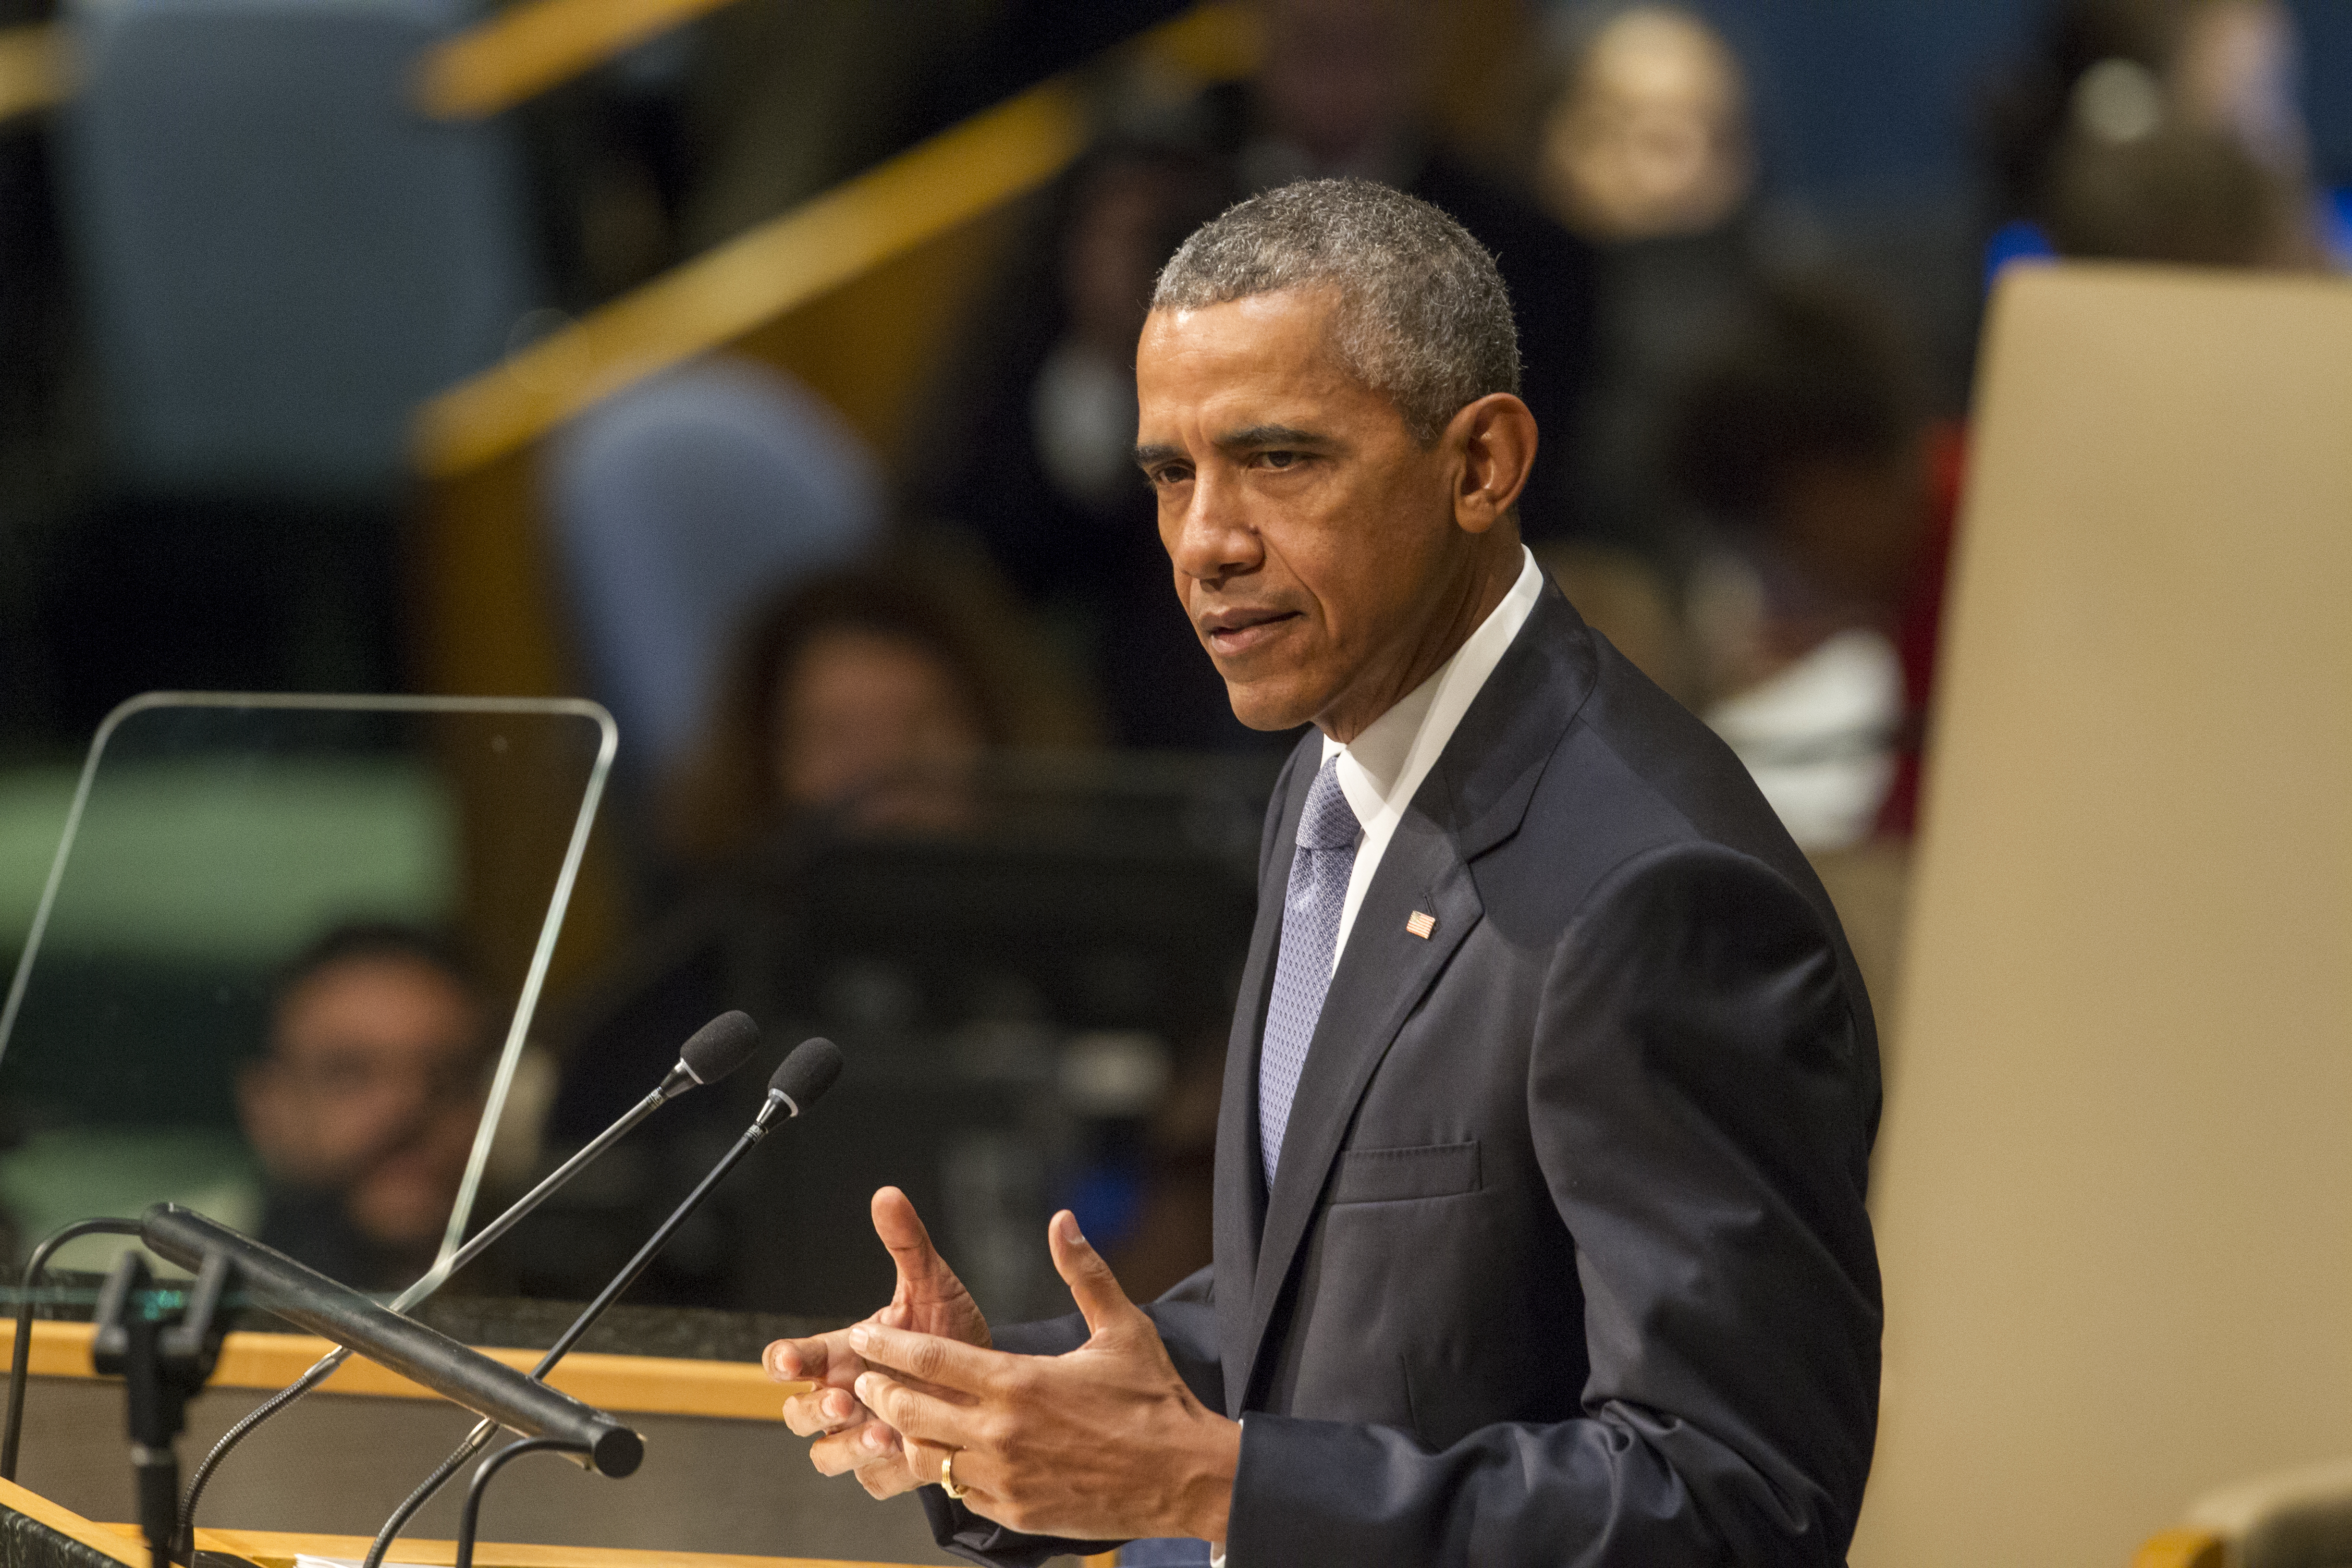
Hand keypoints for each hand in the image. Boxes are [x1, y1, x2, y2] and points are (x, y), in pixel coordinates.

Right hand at [764, 1186, 989, 1497]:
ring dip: (849, 1445)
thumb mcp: (932, 1286)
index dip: (782, 1360)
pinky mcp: (890, 1468)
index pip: (791, 1359)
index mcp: (841, 1354)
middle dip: (813, 1407)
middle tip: (843, 1399)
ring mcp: (862, 1435)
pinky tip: (911, 1455)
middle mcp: (844, 1398)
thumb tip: (888, 1195)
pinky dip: (887, 1471)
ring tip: (885, 1433)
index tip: (786, 1360)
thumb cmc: (948, 1335)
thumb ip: (907, 1245)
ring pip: (827, 1453)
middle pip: (797, 1413)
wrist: (991, 1384)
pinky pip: (873, 1481)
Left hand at [850, 1210, 1239, 1542]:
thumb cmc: (1156, 1400)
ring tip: (896, 1418)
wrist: (1185, 1477)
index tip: (863, 1335)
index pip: (930, 1358)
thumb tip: (1063, 1220)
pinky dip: (944, 1473)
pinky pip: (958, 1494)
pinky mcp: (1015, 1513)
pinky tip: (945, 1455)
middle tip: (865, 1378)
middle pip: (909, 1411)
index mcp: (1019, 1381)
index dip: (887, 1345)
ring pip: (925, 1458)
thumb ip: (1084, 1273)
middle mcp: (1002, 1433)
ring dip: (904, 1436)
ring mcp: (1005, 1479)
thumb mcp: (1124, 1328)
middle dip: (880, 1392)